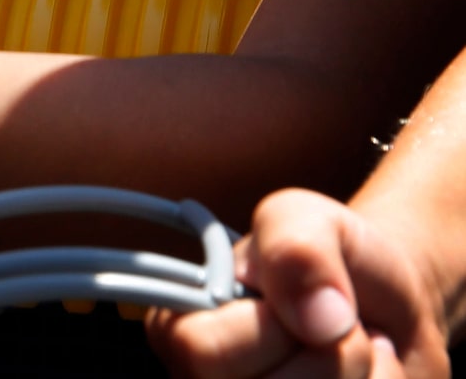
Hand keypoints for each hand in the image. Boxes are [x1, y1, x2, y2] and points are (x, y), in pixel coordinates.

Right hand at [148, 191, 450, 378]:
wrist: (399, 312)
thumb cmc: (336, 261)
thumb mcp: (307, 217)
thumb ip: (296, 244)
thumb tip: (318, 321)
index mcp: (181, 326)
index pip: (198, 351)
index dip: (265, 329)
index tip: (289, 302)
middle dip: (330, 355)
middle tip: (333, 324)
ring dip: (363, 376)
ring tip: (356, 350)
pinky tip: (371, 378)